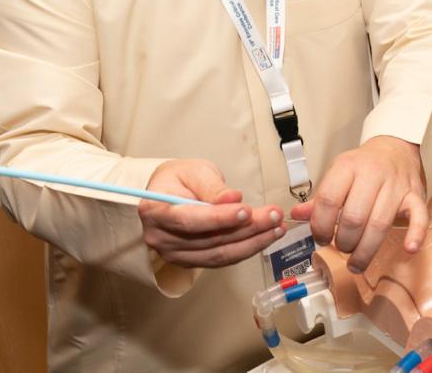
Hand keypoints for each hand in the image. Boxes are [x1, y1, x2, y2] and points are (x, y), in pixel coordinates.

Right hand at [139, 159, 284, 267]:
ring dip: (253, 241)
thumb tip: (233, 199)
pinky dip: (246, 249)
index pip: (189, 220)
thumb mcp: (195, 171)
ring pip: (219, 254)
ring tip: (276, 227)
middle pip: (209, 239)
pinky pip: (222, 259)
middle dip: (247, 228)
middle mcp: (161, 238)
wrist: (168, 192)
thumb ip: (213, 187)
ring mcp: (175, 254)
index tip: (246, 211)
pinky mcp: (191, 261)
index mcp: (155, 211)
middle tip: (273, 216)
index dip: (219, 218)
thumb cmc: (179, 178)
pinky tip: (265, 237)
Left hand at [290, 136, 425, 272]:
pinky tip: (408, 249)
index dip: (320, 226)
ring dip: (366, 250)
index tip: (321, 238)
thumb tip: (296, 216)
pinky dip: (415, 234)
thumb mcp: (338, 175)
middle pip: (354, 217)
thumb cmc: (364, 166)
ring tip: (356, 263)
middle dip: (344, 242)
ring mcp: (395, 185)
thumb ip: (319, 199)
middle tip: (341, 249)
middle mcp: (372, 174)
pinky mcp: (415, 195)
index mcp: (347, 167)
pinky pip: (418, 215)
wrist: (395, 148)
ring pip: (380, 224)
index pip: (328, 200)